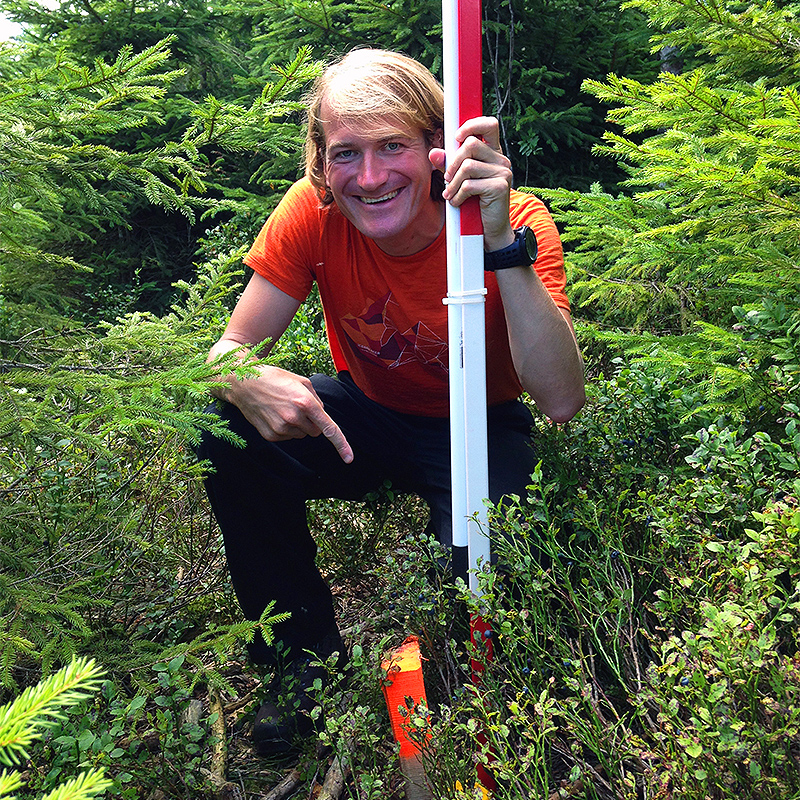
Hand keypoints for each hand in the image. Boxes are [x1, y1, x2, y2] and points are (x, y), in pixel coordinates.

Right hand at [229, 364, 353, 462]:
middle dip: (312, 422)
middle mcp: (294, 418)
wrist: (244, 382)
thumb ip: (317, 400)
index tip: (349, 459)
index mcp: (306, 403)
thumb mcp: (301, 381)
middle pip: (316, 431)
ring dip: (298, 425)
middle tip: (298, 407)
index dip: (342, 445)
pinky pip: (288, 437)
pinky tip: (274, 415)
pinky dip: (285, 429)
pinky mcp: (270, 436)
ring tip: (283, 408)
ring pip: (302, 435)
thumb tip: (322, 416)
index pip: (329, 429)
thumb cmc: (275, 378)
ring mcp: (281, 428)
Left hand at [429, 116, 514, 250]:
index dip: (471, 125)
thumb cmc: (475, 204)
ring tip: (450, 194)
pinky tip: (457, 203)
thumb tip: (433, 153)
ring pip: (467, 166)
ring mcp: (503, 172)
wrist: (491, 231)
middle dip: (453, 163)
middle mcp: (501, 160)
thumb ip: (449, 165)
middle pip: (471, 145)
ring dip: (453, 183)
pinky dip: (458, 195)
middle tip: (447, 179)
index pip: (489, 124)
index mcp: (493, 153)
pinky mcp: (500, 187)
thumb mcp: (460, 181)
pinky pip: (470, 185)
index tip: (456, 137)